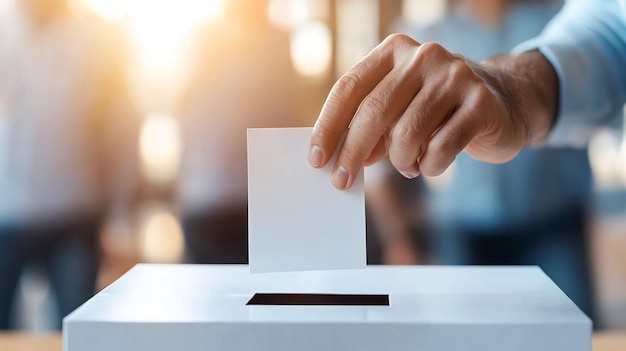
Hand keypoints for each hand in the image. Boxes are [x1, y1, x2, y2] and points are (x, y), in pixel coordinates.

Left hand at [308, 34, 556, 189]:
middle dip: (352, 153)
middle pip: (374, 112)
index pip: (349, 88)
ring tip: (408, 165)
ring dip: (401, 162)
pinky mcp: (481, 103)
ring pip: (407, 135)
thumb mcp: (400, 108)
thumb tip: (343, 158)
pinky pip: (440, 149)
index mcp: (395, 51)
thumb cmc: (438, 109)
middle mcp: (424, 56)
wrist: (505, 101)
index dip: (328, 126)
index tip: (316, 159)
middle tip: (341, 180)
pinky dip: (429, 167)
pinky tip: (431, 164)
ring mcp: (456, 76)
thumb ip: (371, 125)